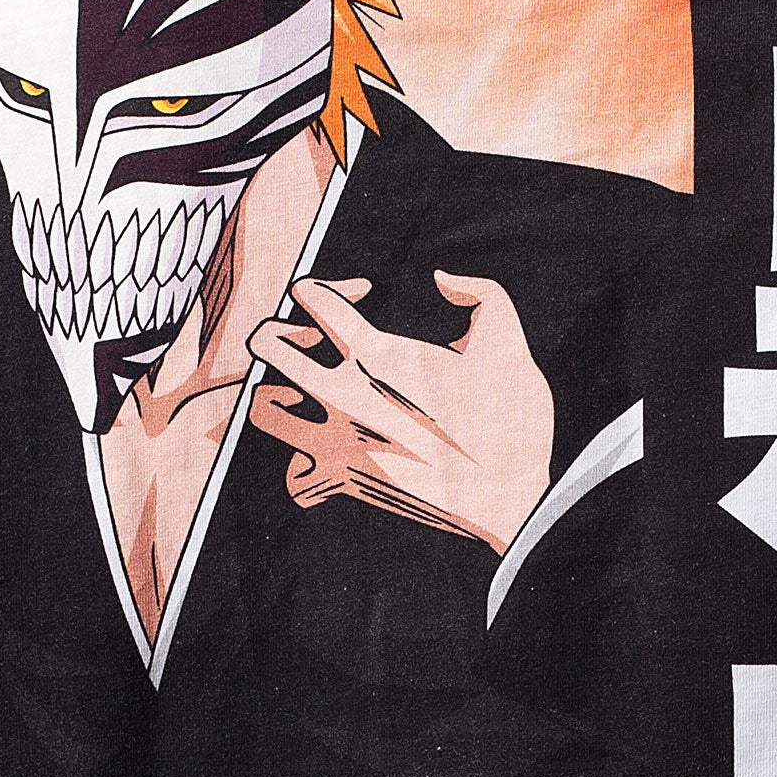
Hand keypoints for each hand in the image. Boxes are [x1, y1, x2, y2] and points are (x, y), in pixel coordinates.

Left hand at [246, 270, 555, 553]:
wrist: (510, 498)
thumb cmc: (513, 420)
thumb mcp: (508, 341)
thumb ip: (481, 292)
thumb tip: (442, 278)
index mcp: (378, 352)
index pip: (313, 296)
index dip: (327, 287)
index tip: (355, 296)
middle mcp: (344, 393)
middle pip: (269, 344)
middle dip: (279, 333)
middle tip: (306, 343)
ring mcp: (336, 441)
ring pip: (264, 408)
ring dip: (278, 398)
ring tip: (302, 400)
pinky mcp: (341, 482)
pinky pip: (294, 475)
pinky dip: (305, 467)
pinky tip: (330, 459)